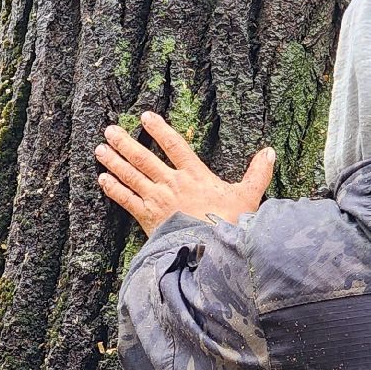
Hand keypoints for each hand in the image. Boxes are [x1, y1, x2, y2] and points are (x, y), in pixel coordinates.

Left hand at [95, 112, 274, 235]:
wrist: (212, 252)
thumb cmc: (232, 225)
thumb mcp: (249, 196)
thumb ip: (258, 173)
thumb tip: (270, 152)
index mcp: (195, 175)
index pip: (175, 145)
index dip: (159, 129)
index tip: (145, 116)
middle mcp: (172, 183)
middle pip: (144, 158)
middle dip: (126, 142)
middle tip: (110, 130)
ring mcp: (157, 200)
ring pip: (131, 175)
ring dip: (114, 161)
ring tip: (100, 149)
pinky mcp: (148, 218)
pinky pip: (126, 200)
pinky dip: (113, 189)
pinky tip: (102, 180)